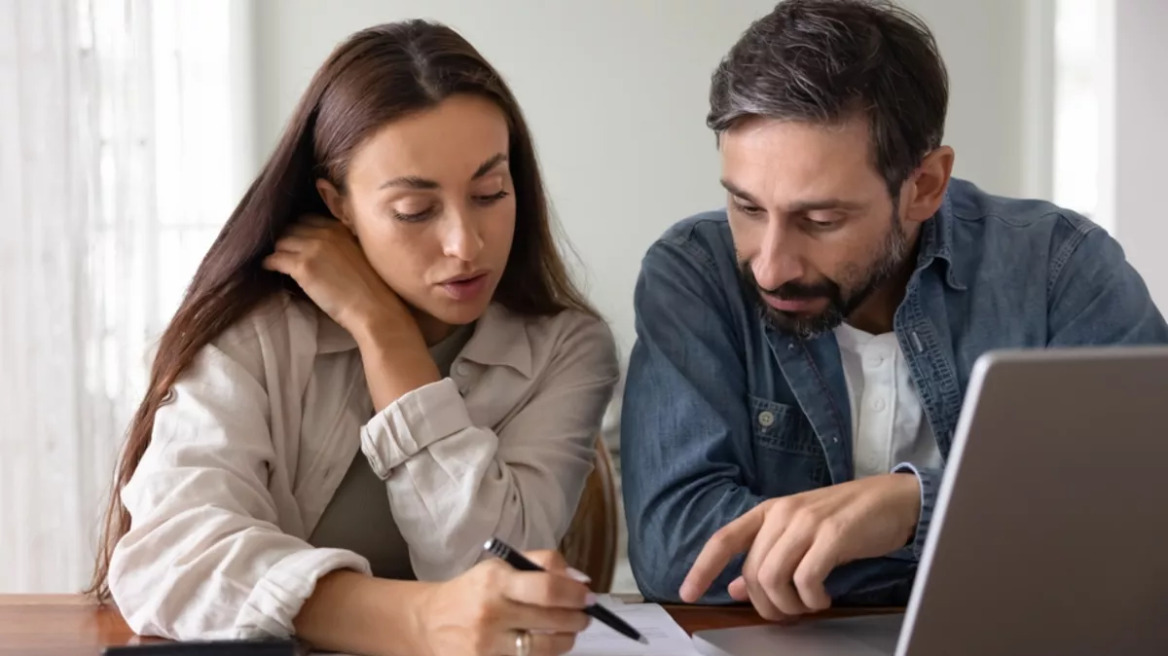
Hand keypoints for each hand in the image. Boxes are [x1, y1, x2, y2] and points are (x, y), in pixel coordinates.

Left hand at [262, 215, 413, 336]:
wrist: (374, 307)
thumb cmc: (371, 287)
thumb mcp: (358, 253)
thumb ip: (340, 244)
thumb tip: (319, 249)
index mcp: (340, 228)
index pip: (309, 219)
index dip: (301, 230)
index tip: (298, 241)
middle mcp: (326, 232)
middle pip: (293, 228)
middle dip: (288, 240)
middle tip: (285, 253)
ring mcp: (313, 248)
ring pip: (282, 242)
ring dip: (279, 251)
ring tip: (278, 262)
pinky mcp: (302, 266)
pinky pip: (276, 259)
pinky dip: (270, 263)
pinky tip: (270, 268)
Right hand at [412, 550, 591, 655]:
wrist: (427, 622)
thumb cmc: (472, 592)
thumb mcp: (500, 567)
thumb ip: (542, 565)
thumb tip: (579, 581)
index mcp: (496, 580)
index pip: (547, 589)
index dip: (575, 595)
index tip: (587, 597)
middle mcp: (491, 612)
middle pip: (552, 620)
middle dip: (578, 618)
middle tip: (584, 615)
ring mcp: (487, 645)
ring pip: (545, 648)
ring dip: (566, 640)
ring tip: (568, 632)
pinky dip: (543, 654)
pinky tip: (543, 645)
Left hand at [680, 473, 919, 618]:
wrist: (893, 499)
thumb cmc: (846, 519)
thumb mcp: (800, 534)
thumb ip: (768, 556)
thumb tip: (737, 587)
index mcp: (769, 511)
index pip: (724, 539)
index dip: (702, 567)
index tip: (687, 593)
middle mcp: (783, 513)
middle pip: (753, 572)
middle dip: (767, 604)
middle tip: (789, 614)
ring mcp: (807, 522)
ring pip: (773, 578)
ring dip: (789, 605)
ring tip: (808, 606)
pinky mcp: (834, 534)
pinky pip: (806, 579)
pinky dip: (812, 599)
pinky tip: (823, 598)